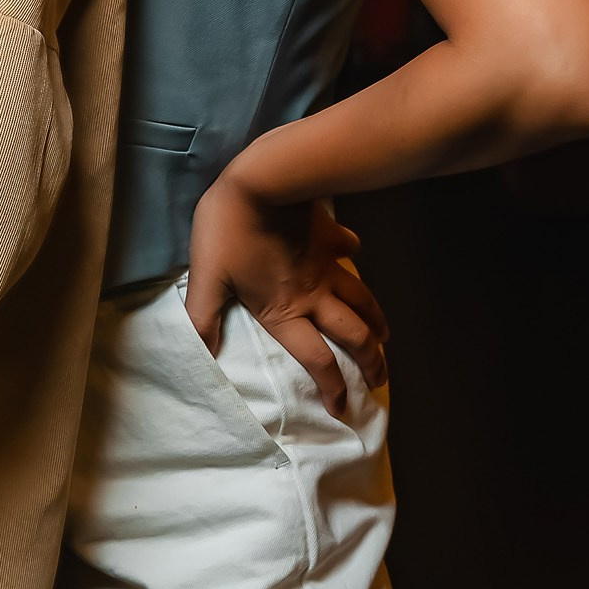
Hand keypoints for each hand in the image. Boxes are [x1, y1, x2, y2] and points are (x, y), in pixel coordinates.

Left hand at [186, 169, 387, 418]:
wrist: (262, 181)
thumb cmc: (228, 231)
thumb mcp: (207, 279)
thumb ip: (204, 320)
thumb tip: (203, 357)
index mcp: (284, 311)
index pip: (316, 359)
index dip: (332, 387)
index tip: (342, 408)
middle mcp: (314, 295)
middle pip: (353, 335)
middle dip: (371, 362)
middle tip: (381, 380)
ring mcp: (327, 264)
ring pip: (362, 299)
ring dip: (376, 321)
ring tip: (385, 337)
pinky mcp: (330, 235)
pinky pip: (349, 248)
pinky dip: (354, 254)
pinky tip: (355, 253)